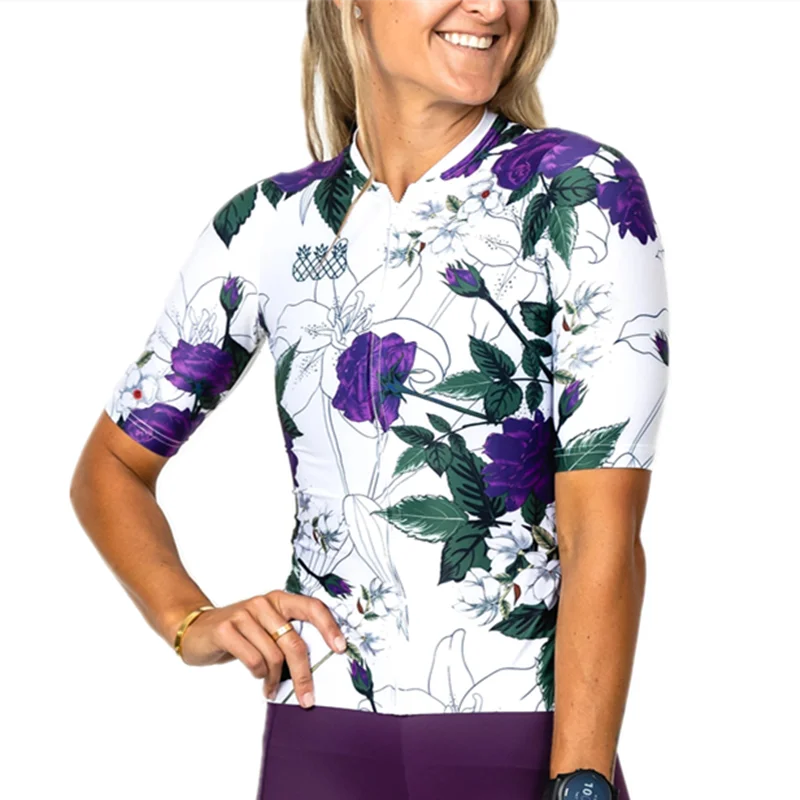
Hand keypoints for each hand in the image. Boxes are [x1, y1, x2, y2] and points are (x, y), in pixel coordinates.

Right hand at [176, 590, 347, 706]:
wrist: (197, 629)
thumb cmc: (240, 633)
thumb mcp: (266, 629)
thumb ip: (288, 637)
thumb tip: (316, 666)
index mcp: (280, 600)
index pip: (312, 607)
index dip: (329, 627)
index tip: (340, 648)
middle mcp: (264, 603)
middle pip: (294, 641)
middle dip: (303, 674)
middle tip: (307, 697)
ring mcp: (244, 614)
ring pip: (273, 656)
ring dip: (275, 679)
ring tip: (271, 687)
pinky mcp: (226, 629)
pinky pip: (253, 660)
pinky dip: (258, 675)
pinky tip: (258, 678)